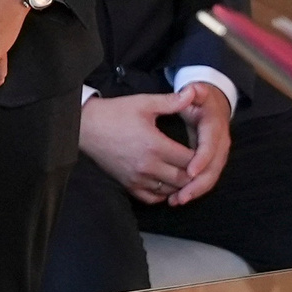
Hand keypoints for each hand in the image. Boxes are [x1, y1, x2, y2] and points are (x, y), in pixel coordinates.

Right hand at [79, 93, 195, 202]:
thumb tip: (193, 93)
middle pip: (183, 179)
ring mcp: (137, 178)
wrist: (86, 126)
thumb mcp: (144, 103)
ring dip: (181, 185)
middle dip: (195, 174)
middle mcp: (148, 166)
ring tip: (186, 174)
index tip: (205, 151)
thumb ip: (171, 102)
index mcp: (155, 145)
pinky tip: (167, 184)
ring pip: (170, 192)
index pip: (190, 160)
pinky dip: (163, 194)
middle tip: (200, 166)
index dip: (202, 157)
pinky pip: (152, 198)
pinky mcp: (128, 184)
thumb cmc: (115, 113)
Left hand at [169, 82, 232, 205]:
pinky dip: (195, 190)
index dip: (202, 160)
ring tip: (177, 201)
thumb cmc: (200, 99)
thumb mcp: (197, 92)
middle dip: (198, 184)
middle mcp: (221, 144)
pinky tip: (178, 198)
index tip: (189, 172)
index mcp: (215, 127)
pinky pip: (206, 179)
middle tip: (181, 196)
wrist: (213, 105)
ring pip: (210, 177)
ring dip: (195, 191)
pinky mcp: (212, 163)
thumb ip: (194, 91)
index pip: (210, 146)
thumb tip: (193, 88)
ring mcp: (218, 155)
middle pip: (213, 169)